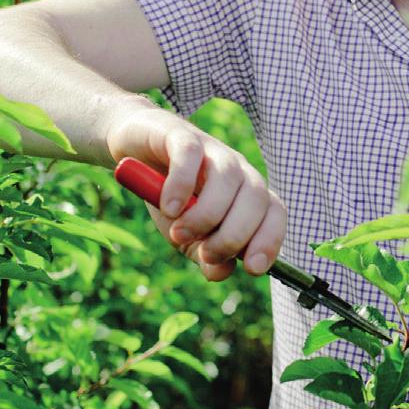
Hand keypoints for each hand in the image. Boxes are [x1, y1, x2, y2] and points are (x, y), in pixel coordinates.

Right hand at [106, 102, 285, 280]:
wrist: (134, 154)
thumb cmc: (170, 198)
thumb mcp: (188, 235)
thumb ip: (206, 255)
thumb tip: (222, 273)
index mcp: (246, 194)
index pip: (274, 213)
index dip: (270, 240)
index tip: (252, 268)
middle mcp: (237, 169)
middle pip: (257, 197)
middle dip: (235, 234)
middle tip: (205, 252)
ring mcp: (211, 149)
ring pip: (228, 178)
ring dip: (206, 214)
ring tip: (179, 233)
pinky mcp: (180, 135)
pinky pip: (190, 156)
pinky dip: (181, 185)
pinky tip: (169, 207)